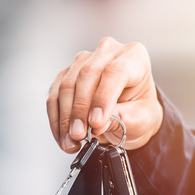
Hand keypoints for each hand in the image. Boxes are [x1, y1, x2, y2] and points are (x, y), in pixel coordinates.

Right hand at [46, 37, 163, 152]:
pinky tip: (63, 136)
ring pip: (66, 86)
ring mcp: (84, 61)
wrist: (130, 113)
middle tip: (79, 135)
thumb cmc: (139, 111)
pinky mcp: (66, 74)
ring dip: (65, 118)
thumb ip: (121, 118)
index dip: (103, 98)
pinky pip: (54, 96)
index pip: (115, 72)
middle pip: (86, 75)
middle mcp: (108, 52)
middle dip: (80, 110)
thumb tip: (97, 123)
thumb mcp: (140, 119)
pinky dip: (57, 119)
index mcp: (134, 57)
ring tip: (71, 141)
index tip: (96, 122)